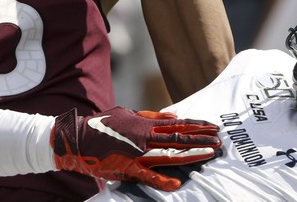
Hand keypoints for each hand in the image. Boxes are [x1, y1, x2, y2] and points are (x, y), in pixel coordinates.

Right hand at [51, 106, 220, 190]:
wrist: (77, 139)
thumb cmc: (102, 125)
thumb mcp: (127, 114)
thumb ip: (151, 116)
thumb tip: (173, 116)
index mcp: (144, 123)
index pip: (177, 124)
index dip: (196, 125)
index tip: (212, 126)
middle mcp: (144, 136)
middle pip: (178, 138)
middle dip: (200, 139)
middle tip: (219, 140)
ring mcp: (136, 153)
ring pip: (169, 154)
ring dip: (191, 154)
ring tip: (210, 154)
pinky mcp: (127, 168)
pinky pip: (148, 177)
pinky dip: (163, 181)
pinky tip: (177, 183)